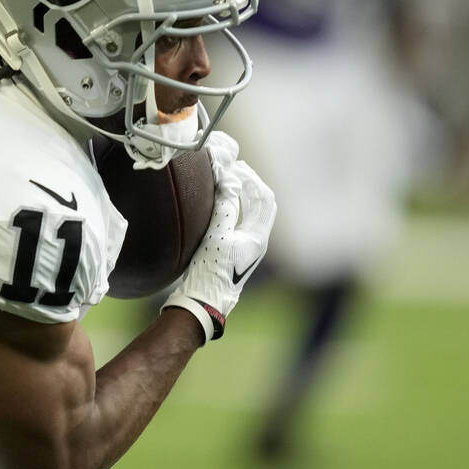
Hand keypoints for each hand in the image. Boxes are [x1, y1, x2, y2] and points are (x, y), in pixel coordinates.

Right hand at [161, 131, 275, 342]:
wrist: (204, 301)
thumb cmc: (211, 271)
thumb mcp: (216, 236)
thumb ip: (224, 207)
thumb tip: (228, 179)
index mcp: (258, 238)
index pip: (265, 199)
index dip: (252, 180)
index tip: (236, 167)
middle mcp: (256, 242)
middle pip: (262, 205)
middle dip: (251, 185)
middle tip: (234, 171)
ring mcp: (246, 248)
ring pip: (252, 214)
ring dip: (243, 196)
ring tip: (228, 182)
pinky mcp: (235, 253)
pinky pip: (241, 222)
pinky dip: (235, 208)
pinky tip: (220, 204)